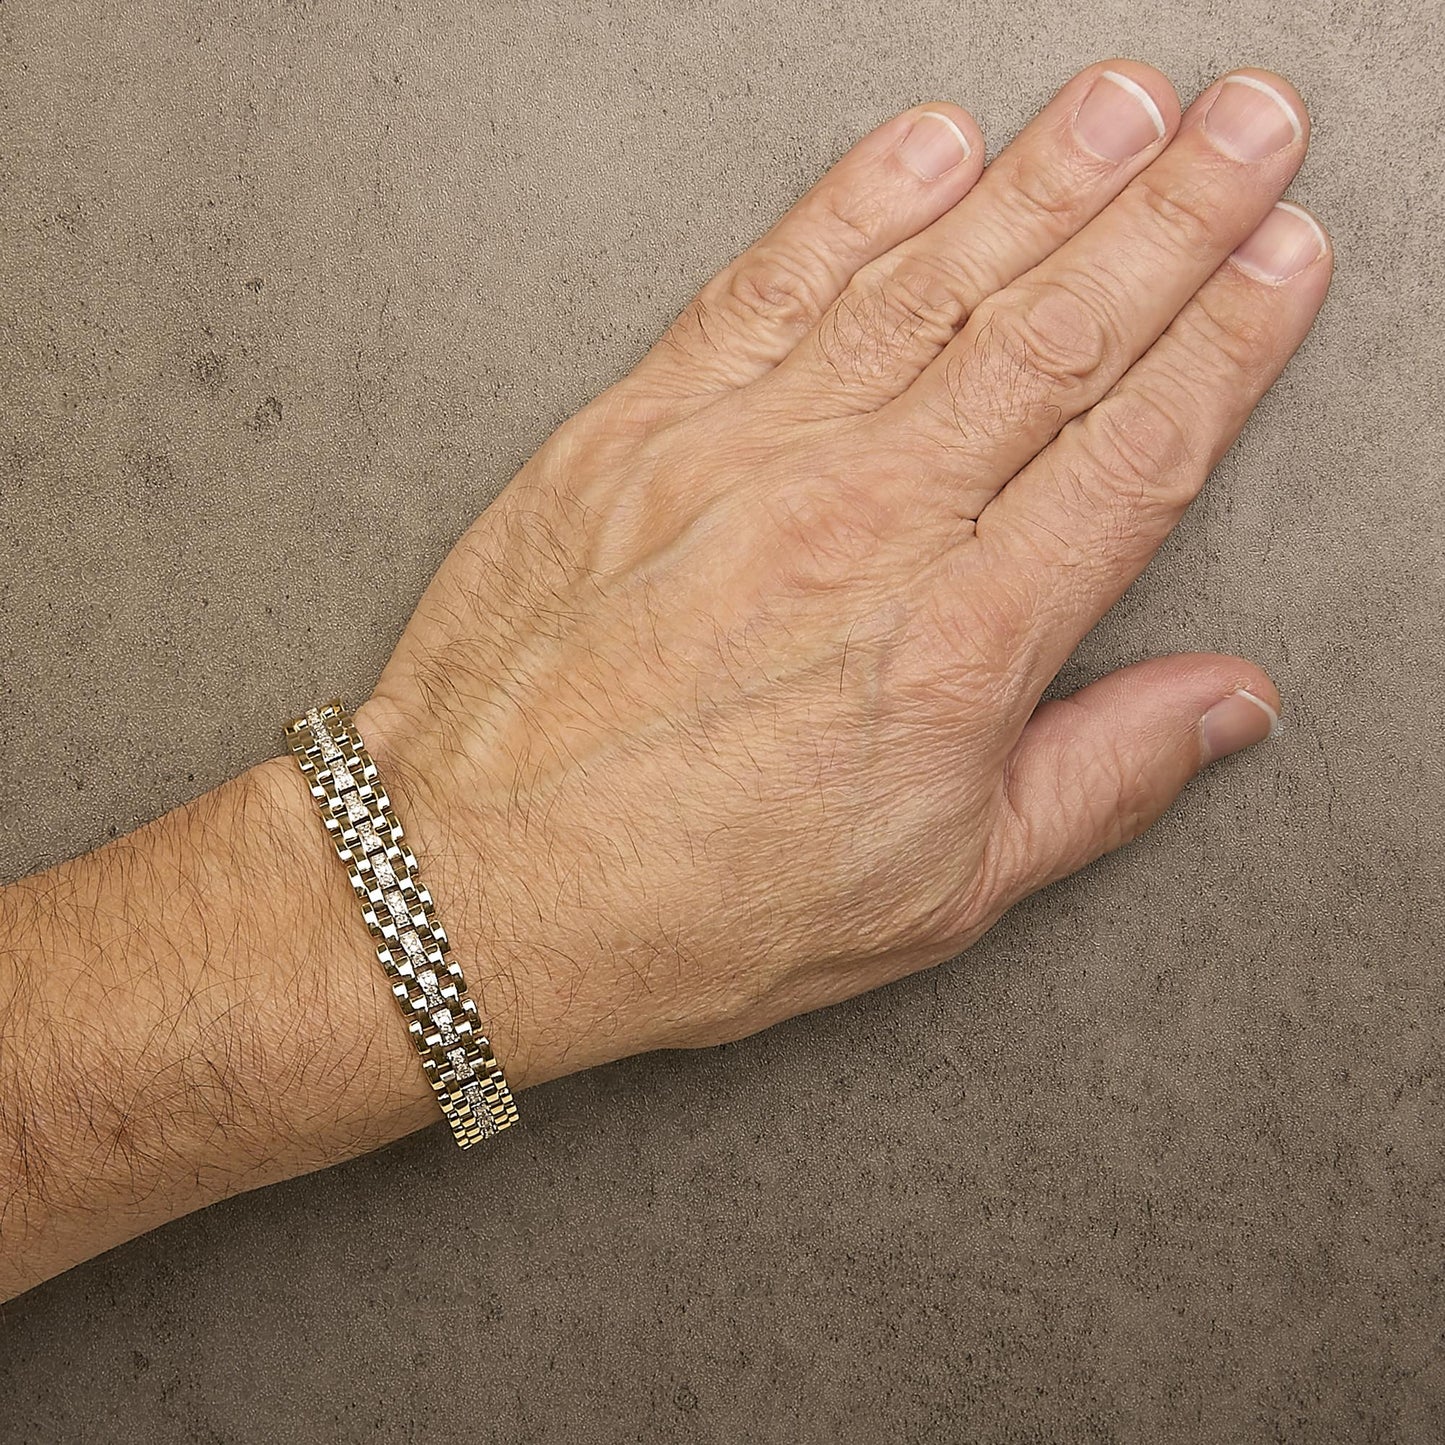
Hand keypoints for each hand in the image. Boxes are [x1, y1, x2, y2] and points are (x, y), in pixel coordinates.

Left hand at [355, 60, 1326, 1090]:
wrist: (478, 884)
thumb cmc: (696, 905)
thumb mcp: (937, 894)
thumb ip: (1096, 782)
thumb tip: (1224, 705)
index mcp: (957, 645)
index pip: (1134, 456)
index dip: (1227, 346)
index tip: (1282, 265)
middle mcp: (863, 525)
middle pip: (1054, 339)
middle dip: (1173, 217)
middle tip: (1248, 128)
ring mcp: (744, 460)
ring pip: (930, 287)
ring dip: (1043, 180)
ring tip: (1127, 108)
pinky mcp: (636, 430)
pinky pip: (769, 287)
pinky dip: (854, 205)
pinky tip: (926, 147)